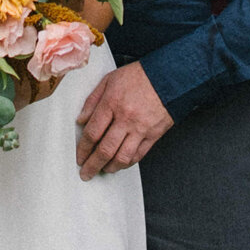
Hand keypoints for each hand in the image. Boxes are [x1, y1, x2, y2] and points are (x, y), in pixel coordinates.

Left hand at [76, 62, 172, 179]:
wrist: (169, 77)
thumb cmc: (140, 76)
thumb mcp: (109, 80)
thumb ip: (92, 100)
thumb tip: (81, 120)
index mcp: (112, 103)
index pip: (92, 133)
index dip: (83, 149)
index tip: (79, 157)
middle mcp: (125, 118)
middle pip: (105, 150)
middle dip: (92, 165)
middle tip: (86, 172)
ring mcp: (141, 128)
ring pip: (122, 157)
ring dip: (110, 168)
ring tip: (103, 170)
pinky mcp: (153, 135)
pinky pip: (139, 155)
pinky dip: (128, 163)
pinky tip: (121, 164)